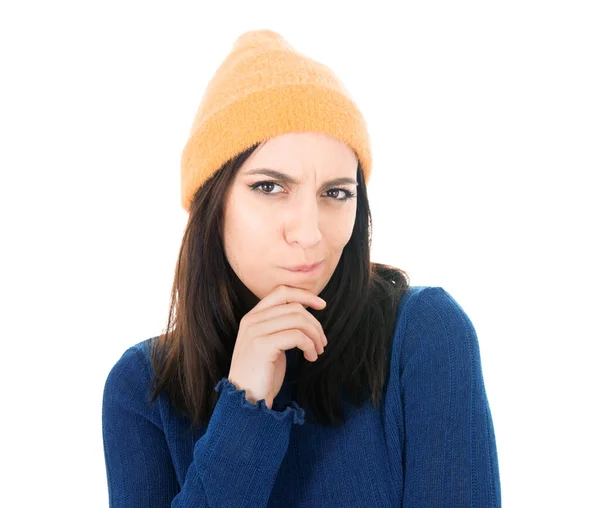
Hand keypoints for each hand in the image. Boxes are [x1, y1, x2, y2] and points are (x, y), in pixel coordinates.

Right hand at [227, 285, 327, 408]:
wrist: (245, 399)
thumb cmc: (262, 373)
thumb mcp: (270, 343)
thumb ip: (280, 326)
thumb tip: (306, 315)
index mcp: (253, 316)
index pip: (281, 292)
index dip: (304, 295)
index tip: (322, 306)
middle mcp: (252, 320)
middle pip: (294, 307)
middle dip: (315, 323)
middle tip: (322, 342)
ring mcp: (255, 332)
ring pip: (298, 319)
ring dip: (314, 335)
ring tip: (317, 351)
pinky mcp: (262, 346)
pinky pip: (296, 336)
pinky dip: (309, 345)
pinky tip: (310, 358)